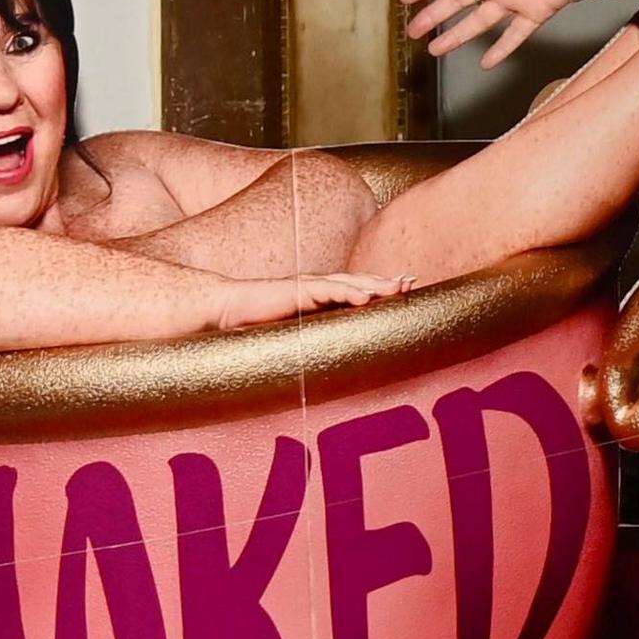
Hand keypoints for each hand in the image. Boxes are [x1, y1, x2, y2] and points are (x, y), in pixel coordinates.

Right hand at [226, 271, 413, 328]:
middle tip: (411, 283)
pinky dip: (347, 292)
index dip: (381, 288)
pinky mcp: (296, 291)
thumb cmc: (258, 322)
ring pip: (348, 283)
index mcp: (320, 296)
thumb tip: (334, 357)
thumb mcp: (295, 331)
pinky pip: (326, 290)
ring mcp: (308, 286)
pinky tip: (364, 297)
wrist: (227, 309)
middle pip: (360, 282)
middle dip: (386, 282)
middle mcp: (318, 286)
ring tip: (397, 288)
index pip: (357, 289)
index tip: (406, 290)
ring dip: (374, 285)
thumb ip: (314, 336)